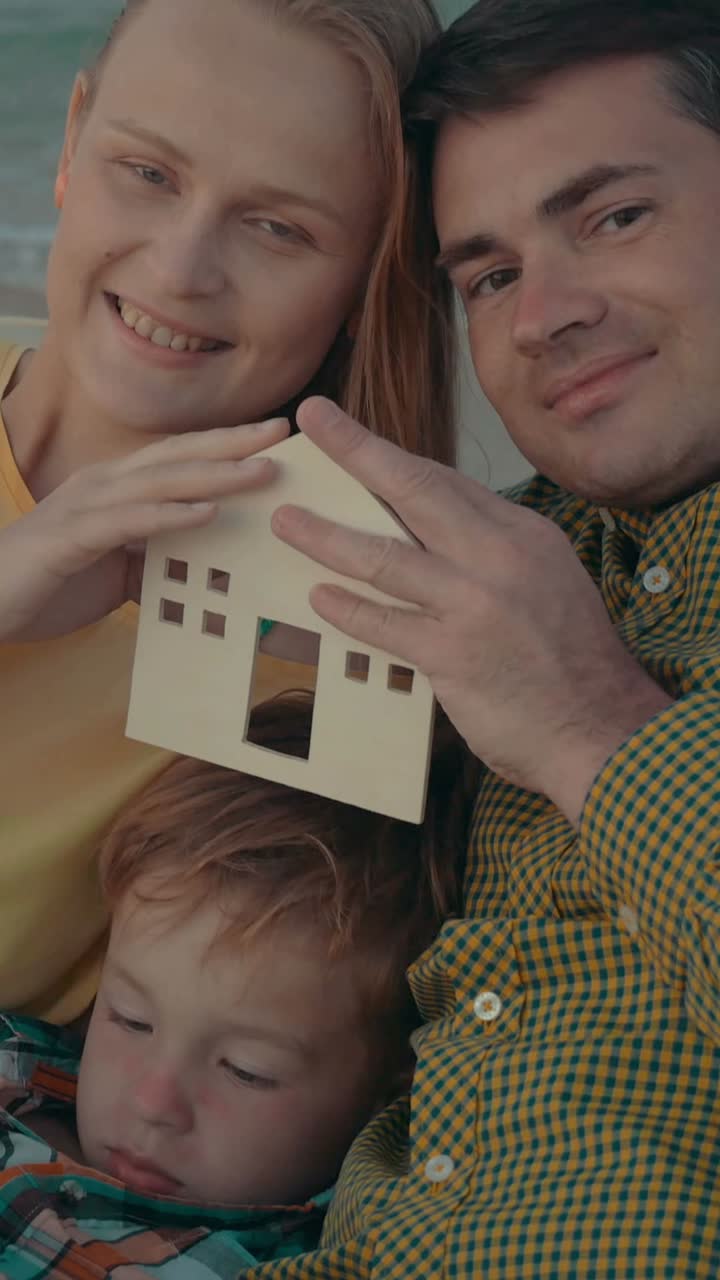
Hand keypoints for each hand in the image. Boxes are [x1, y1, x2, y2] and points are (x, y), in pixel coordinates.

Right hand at [1, 418, 287, 642]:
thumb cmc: (47, 583)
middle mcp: (103, 485)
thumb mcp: (114, 572)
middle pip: (176, 454)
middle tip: (282, 430)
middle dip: (231, 441)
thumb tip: (201, 574)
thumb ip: (153, 562)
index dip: (224, 444)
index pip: (178, 458)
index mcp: (115, 487)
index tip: (275, 436)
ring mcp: (85, 506)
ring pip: (159, 481)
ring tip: (260, 471)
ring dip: (213, 474)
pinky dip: (169, 516)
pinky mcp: (71, 537)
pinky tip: (205, 515)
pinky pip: (128, 522)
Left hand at [272, 398, 671, 824]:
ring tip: (287, 520)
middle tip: (312, 419)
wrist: (602, 728)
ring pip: (381, 555)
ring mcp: (472, 603)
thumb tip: (434, 535)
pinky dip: (347, 609)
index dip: (392, 457)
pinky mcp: (450, 654)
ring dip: (325, 535)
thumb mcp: (548, 582)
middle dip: (356, 449)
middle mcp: (498, 556)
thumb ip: (493, 554)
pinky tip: (318, 596)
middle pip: (411, 488)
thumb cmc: (573, 661)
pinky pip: (383, 622)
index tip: (355, 437)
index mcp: (523, 534)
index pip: (445, 482)